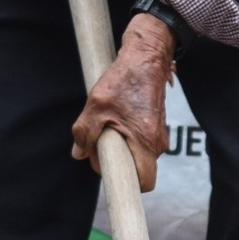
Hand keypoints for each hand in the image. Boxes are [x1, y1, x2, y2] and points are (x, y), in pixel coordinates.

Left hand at [72, 13, 173, 190]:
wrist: (146, 57)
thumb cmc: (124, 79)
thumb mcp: (96, 106)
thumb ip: (85, 133)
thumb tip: (79, 153)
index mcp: (145, 142)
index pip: (144, 182)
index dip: (125, 183)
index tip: (109, 169)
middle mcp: (157, 143)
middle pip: (137, 169)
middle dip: (116, 162)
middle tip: (99, 142)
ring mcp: (159, 135)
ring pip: (137, 155)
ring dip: (120, 148)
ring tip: (108, 125)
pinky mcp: (156, 127)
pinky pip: (140, 144)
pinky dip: (126, 138)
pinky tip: (117, 119)